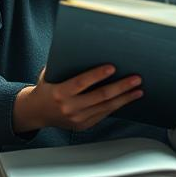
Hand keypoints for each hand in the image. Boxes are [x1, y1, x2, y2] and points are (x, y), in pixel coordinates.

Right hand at [13, 64, 142, 132]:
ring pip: (106, 107)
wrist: (37, 112)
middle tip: (135, 79)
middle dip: (120, 87)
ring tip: (138, 89)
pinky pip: (104, 114)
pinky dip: (117, 106)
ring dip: (124, 98)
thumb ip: (65, 65)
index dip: (97, 75)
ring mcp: (77, 119)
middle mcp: (69, 108)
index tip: (113, 67)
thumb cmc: (47, 87)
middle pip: (100, 96)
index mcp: (59, 92)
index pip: (81, 83)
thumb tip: (86, 50)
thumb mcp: (50, 73)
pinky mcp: (84, 125)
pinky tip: (127, 98)